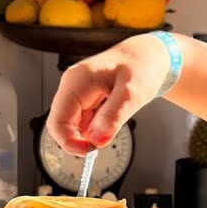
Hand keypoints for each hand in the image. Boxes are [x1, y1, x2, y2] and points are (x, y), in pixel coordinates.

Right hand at [47, 33, 169, 155]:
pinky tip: (114, 114)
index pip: (57, 122)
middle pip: (61, 126)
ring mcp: (77, 93)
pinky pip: (85, 121)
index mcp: (76, 82)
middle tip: (108, 136)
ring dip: (93, 132)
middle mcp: (72, 87)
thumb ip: (114, 116)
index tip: (92, 151)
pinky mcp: (85, 100)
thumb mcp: (133, 93)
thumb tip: (97, 141)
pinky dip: (98, 127)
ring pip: (74, 126)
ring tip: (117, 115)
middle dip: (82, 138)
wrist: (149, 56)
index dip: (70, 142)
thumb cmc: (142, 66)